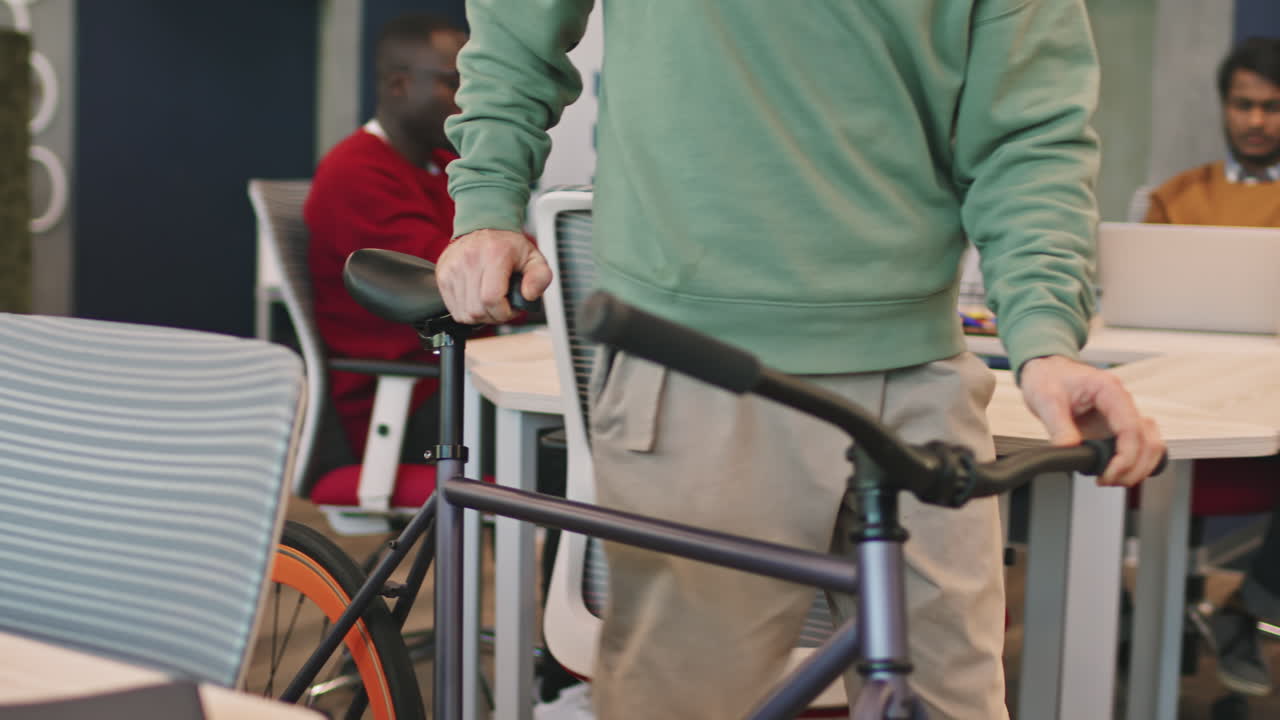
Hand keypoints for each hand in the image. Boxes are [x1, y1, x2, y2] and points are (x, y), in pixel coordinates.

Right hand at [436, 229, 551, 323]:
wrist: (484, 226)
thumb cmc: (509, 246)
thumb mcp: (534, 258)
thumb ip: (540, 278)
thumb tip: (528, 295)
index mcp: (494, 254)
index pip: (492, 299)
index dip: (505, 312)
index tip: (512, 307)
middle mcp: (469, 259)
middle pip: (477, 310)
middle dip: (494, 316)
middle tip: (503, 305)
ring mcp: (452, 268)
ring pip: (465, 313)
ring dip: (480, 315)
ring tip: (490, 301)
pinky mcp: (442, 275)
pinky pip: (454, 309)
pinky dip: (467, 311)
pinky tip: (477, 299)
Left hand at [1018, 355, 1164, 486]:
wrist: (1046, 370)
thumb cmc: (1048, 377)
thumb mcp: (1046, 399)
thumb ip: (1059, 425)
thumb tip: (1070, 449)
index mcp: (1110, 390)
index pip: (1132, 428)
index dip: (1126, 457)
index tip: (1109, 474)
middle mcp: (1123, 402)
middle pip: (1148, 441)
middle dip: (1133, 467)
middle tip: (1107, 481)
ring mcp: (1122, 414)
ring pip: (1151, 445)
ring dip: (1138, 467)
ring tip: (1111, 479)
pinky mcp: (1117, 425)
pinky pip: (1139, 446)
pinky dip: (1133, 462)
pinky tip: (1113, 471)